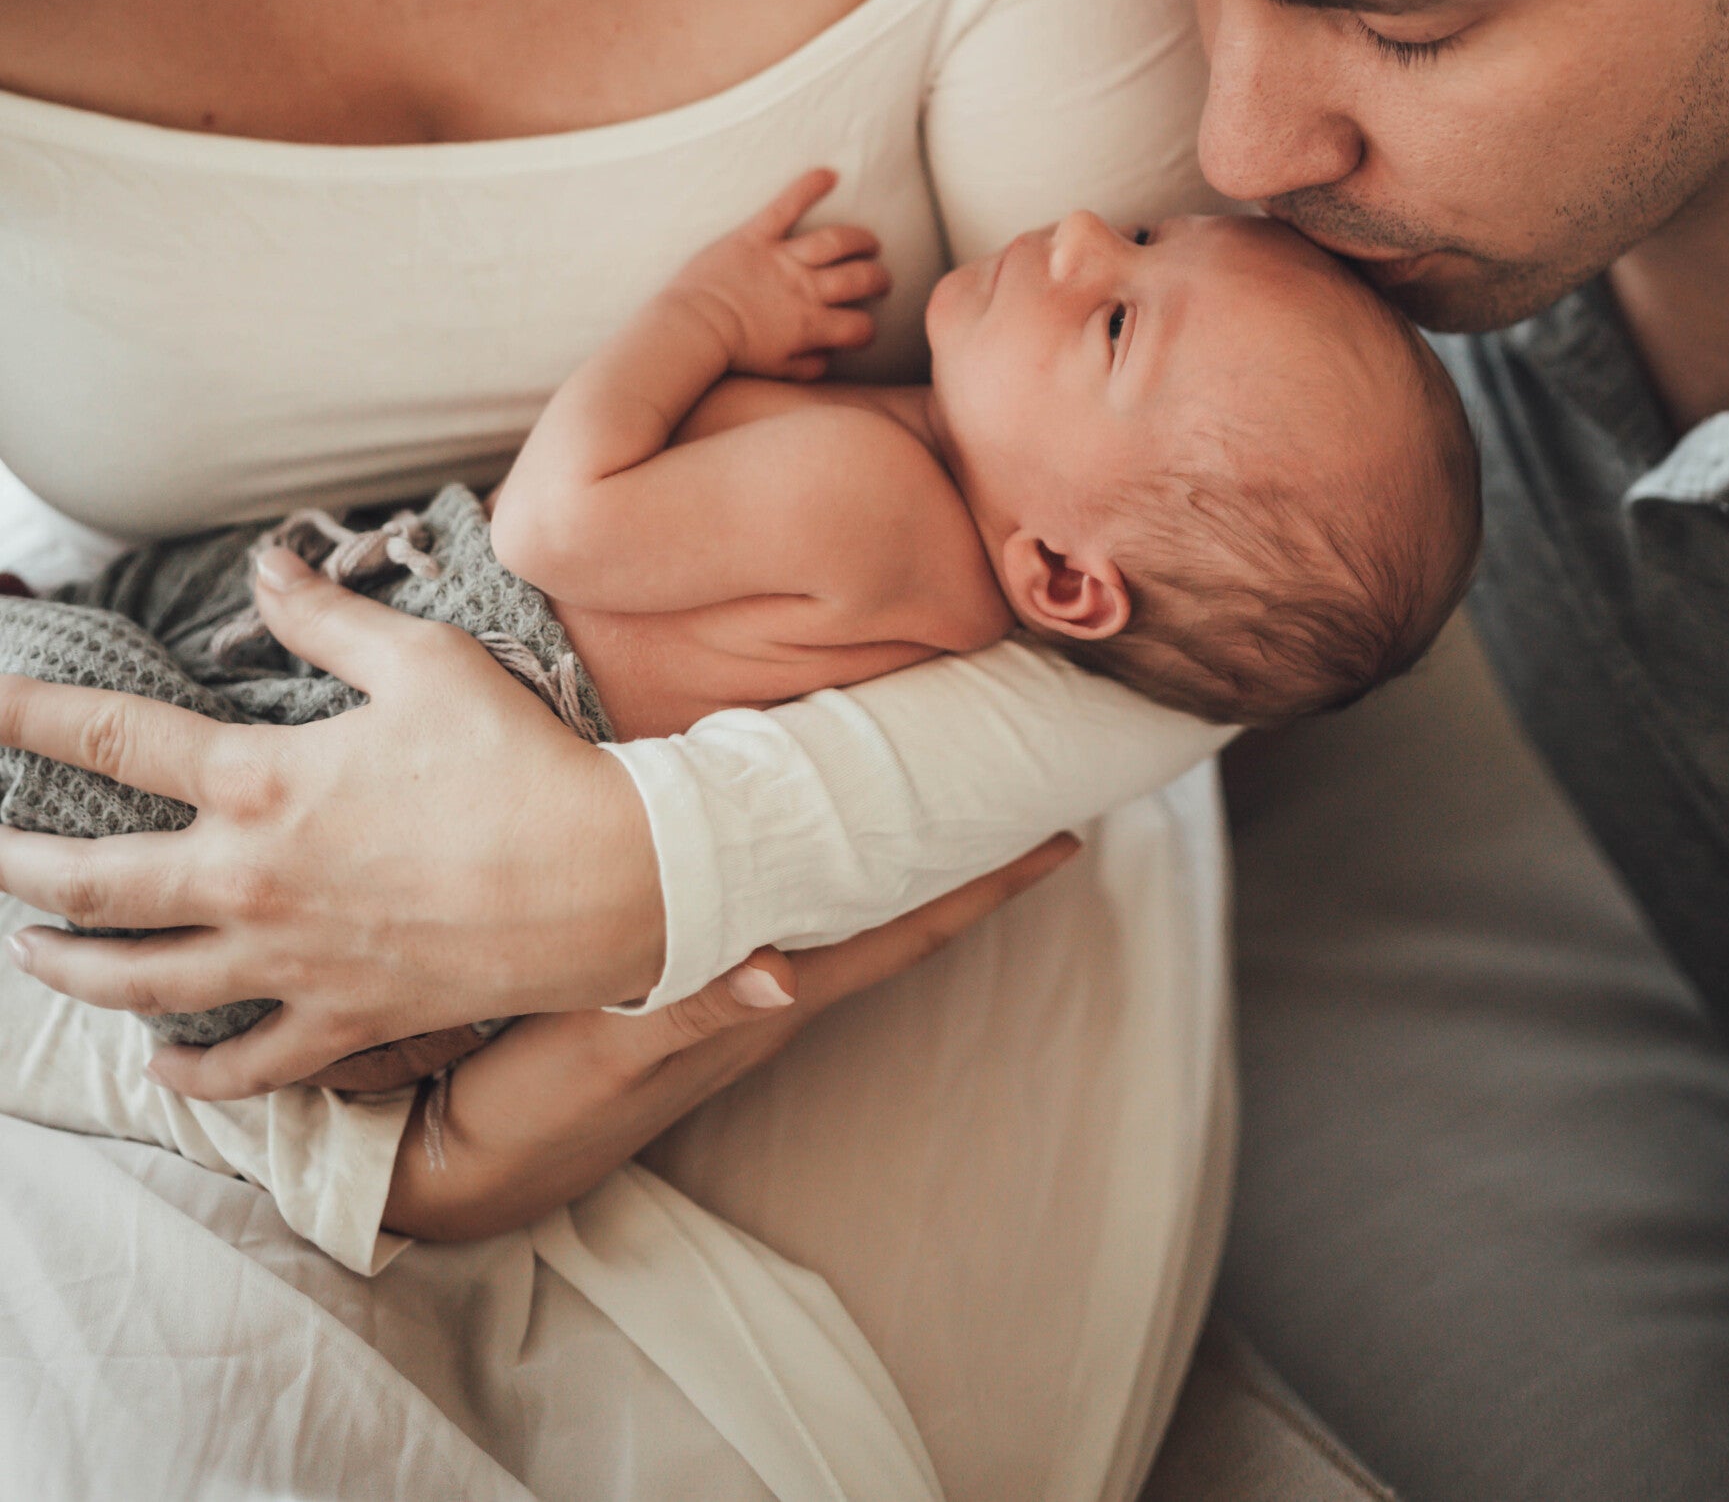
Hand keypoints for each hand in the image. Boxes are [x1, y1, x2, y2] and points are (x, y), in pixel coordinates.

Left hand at [0, 548, 668, 1095]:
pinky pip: (240, 1067)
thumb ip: (326, 616)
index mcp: (262, 781)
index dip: (31, 715)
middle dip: (15, 863)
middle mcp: (250, 880)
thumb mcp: (423, 659)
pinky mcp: (337, 1021)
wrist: (600, 880)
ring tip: (28, 954)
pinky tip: (158, 1066)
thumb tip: (263, 562)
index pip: (115, 738)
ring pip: (138, 982)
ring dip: (67, 968)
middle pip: (92, 880)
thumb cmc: (517, 758)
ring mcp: (286, 963)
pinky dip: (188, 1074)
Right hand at [385, 831, 1081, 1239]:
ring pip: (840, 908)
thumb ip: (689, 1007)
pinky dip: (815, 865)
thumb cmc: (528, 1109)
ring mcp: (723, 991)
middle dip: (957, 848)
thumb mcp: (604, 1057)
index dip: (982, 886)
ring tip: (938, 783)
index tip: (1063, 834)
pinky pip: (778, 911)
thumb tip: (785, 976)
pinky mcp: (674, 986)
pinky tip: (803, 832)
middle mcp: (763, 989)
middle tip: (1018, 772)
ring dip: (894, 853)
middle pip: (890, 909)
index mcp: (763, 996)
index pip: (900, 931)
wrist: (452, 1170)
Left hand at [673, 168, 889, 379]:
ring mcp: (782, 258)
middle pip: (860, 278)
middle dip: (878, 278)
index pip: (859, 326)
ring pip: (837, 241)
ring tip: (869, 242)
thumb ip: (808, 366)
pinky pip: (786, 205)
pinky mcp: (756, 235)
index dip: (867, 329)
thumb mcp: (775, 370)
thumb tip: (829, 357)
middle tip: (880, 278)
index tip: (862, 328)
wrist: (689, 329)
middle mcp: (805, 288)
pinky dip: (808, 186)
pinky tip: (829, 174)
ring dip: (860, 240)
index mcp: (811, 325)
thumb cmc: (730, 352)